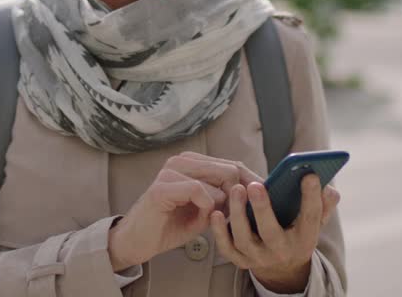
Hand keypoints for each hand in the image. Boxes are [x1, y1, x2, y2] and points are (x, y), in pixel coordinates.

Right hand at [108, 152, 259, 270]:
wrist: (138, 241)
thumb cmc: (170, 224)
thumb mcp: (204, 210)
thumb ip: (223, 198)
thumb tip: (252, 194)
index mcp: (191, 163)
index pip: (231, 164)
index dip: (249, 182)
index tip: (263, 199)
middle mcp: (181, 161)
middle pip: (229, 167)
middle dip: (240, 193)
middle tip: (239, 213)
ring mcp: (170, 171)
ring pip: (217, 176)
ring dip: (223, 201)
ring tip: (217, 217)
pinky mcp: (162, 187)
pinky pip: (198, 189)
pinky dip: (206, 205)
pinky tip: (204, 216)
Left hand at [210, 173, 340, 292]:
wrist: (283, 265)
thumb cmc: (298, 231)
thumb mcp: (315, 220)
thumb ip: (323, 204)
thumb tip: (329, 188)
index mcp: (304, 239)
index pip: (311, 218)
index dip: (312, 197)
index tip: (309, 175)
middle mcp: (281, 251)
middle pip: (271, 232)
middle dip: (263, 209)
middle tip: (256, 185)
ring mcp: (259, 257)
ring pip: (244, 239)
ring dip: (238, 214)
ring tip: (237, 189)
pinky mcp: (241, 260)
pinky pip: (227, 248)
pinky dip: (219, 232)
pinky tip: (216, 213)